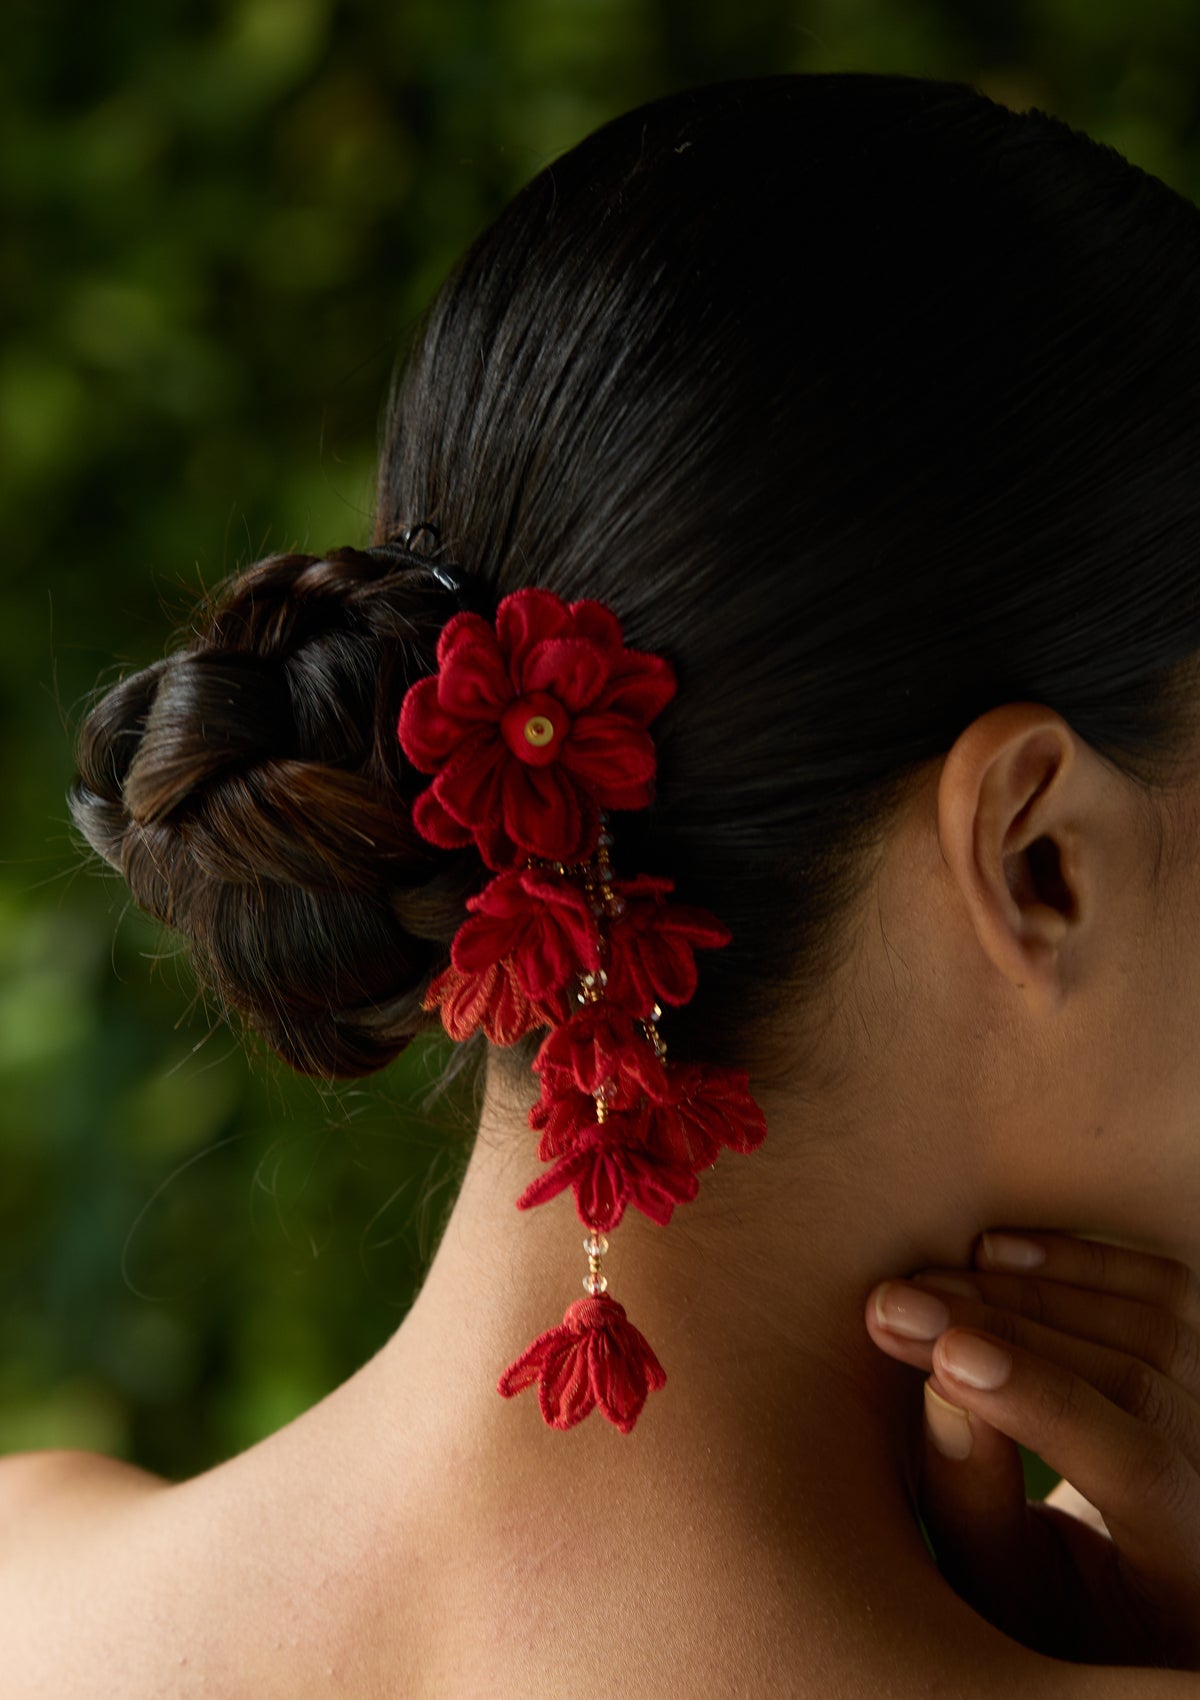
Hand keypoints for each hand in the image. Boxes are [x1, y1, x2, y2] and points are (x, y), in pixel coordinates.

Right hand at [864, 1230, 1199, 1668]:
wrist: (1119, 1589)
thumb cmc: (1050, 1603)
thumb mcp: (998, 1590)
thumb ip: (973, 1503)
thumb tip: (942, 1379)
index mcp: (1192, 1571)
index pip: (1140, 1469)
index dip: (1041, 1401)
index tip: (943, 1355)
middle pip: (1139, 1379)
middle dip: (1006, 1328)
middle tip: (894, 1302)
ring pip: (1154, 1320)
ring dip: (1029, 1287)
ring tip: (926, 1282)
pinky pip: (1164, 1287)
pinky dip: (1077, 1256)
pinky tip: (993, 1252)